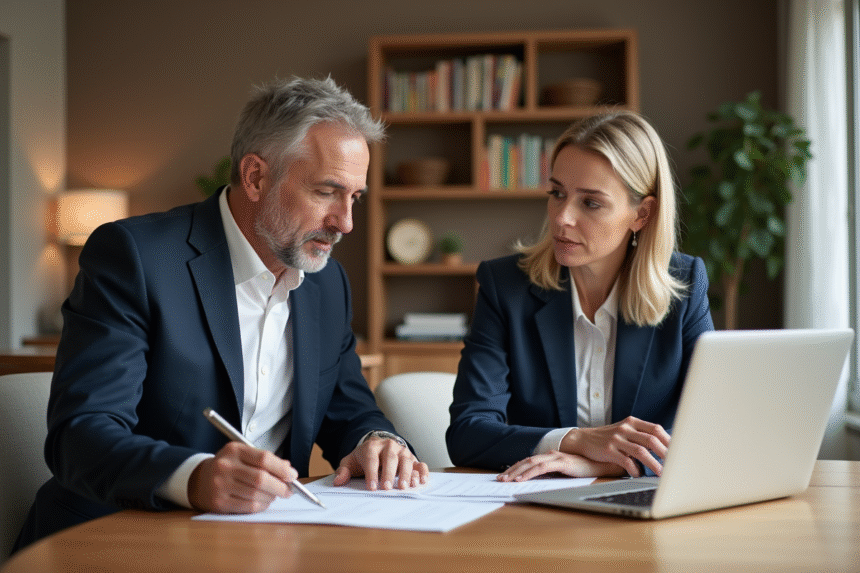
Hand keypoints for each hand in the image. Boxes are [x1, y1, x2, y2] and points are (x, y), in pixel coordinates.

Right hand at [188, 442, 296, 512]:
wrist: (199, 480)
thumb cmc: (229, 467)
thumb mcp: (243, 455)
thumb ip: (265, 460)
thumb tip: (289, 470)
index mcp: (234, 450)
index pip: (263, 458)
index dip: (281, 468)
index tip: (293, 476)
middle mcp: (225, 466)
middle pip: (261, 478)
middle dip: (280, 486)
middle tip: (288, 491)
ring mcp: (220, 485)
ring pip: (256, 494)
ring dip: (271, 497)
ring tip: (274, 495)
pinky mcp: (219, 503)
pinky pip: (248, 507)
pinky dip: (261, 506)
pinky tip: (263, 502)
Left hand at [332, 435, 428, 489]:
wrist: (378, 446)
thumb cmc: (364, 457)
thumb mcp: (350, 462)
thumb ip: (343, 471)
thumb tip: (338, 482)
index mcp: (372, 447)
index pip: (372, 459)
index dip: (372, 473)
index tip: (371, 487)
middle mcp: (389, 447)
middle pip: (390, 458)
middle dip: (389, 473)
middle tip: (387, 487)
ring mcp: (402, 452)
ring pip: (406, 460)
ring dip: (407, 474)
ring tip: (405, 487)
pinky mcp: (412, 458)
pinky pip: (420, 464)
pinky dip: (423, 472)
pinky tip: (422, 481)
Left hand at [497, 451, 622, 481]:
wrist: (603, 463)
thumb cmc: (586, 469)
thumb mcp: (566, 472)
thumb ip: (554, 473)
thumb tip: (541, 481)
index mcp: (551, 456)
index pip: (529, 461)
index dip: (516, 468)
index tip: (506, 475)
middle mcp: (551, 454)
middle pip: (526, 461)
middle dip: (511, 470)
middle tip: (500, 479)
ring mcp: (556, 457)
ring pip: (530, 464)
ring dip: (516, 472)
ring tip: (506, 480)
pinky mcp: (561, 462)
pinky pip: (541, 468)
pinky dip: (529, 473)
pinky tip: (521, 480)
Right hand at [560, 416, 670, 476]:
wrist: (583, 439)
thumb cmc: (608, 438)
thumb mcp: (624, 430)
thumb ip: (640, 435)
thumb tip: (665, 448)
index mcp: (632, 422)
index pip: (656, 429)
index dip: (669, 441)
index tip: (679, 452)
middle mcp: (625, 428)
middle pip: (652, 440)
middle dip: (666, 454)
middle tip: (675, 465)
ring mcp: (616, 439)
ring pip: (641, 452)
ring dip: (654, 465)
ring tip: (662, 474)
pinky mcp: (608, 450)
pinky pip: (626, 461)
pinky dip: (635, 470)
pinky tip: (638, 474)